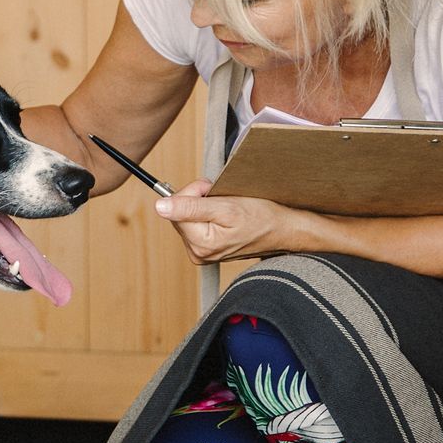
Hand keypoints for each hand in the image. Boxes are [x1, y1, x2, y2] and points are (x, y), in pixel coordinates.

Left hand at [152, 179, 294, 262]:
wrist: (283, 230)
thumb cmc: (261, 217)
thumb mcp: (226, 206)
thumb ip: (191, 207)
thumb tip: (159, 207)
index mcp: (200, 245)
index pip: (175, 208)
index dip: (193, 191)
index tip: (212, 189)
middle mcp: (198, 253)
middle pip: (179, 214)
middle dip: (197, 198)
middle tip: (221, 197)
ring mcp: (202, 253)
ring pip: (188, 217)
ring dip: (203, 206)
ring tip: (226, 207)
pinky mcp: (207, 250)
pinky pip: (197, 224)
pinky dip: (208, 214)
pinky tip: (225, 216)